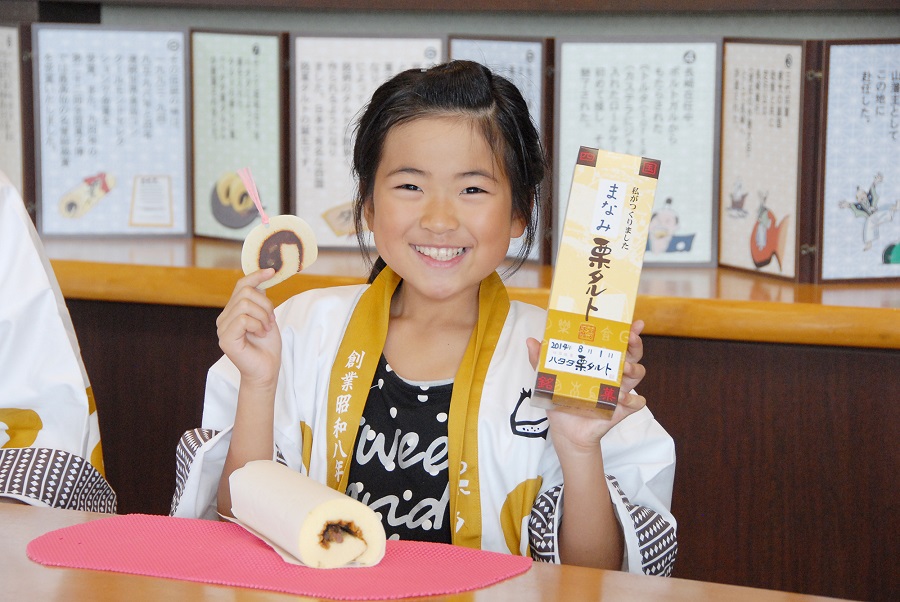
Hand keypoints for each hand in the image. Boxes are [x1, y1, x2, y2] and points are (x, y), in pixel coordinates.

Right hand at [216, 269, 280, 386]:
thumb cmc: (267, 346)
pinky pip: (242, 319)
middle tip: (271, 320)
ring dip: (263, 316)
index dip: (256, 275)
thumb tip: (263, 277)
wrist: (266, 370)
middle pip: (245, 292)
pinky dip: (257, 325)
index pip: (241, 285)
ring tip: (266, 329)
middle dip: (265, 304)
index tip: (272, 271)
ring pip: (244, 304)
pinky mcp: (225, 338)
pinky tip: (260, 334)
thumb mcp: (267, 317)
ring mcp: (222, 328)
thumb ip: (261, 300)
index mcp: (233, 311)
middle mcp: (224, 318)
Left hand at [526, 320, 647, 450]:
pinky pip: (637, 403)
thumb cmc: (561, 402)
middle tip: (630, 337)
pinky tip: (620, 397)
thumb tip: (530, 341)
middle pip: (633, 355)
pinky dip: (632, 399)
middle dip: (635, 344)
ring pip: (638, 374)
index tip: (633, 323)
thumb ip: (540, 361)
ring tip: (624, 368)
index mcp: (599, 363)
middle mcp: (613, 374)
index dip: (627, 332)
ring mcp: (619, 392)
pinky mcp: (621, 410)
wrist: (566, 432)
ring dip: (634, 368)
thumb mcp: (549, 379)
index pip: (616, 343)